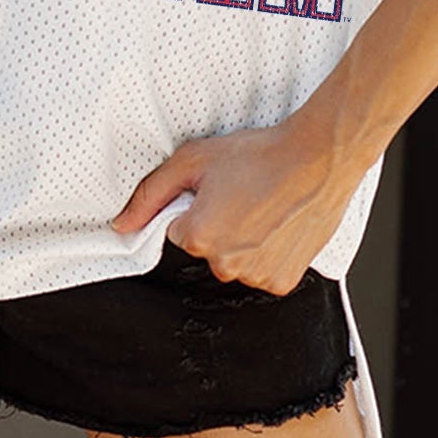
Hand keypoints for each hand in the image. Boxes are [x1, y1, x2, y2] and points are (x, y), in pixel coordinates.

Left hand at [108, 118, 355, 295]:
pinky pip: (263, 273)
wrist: (318, 158)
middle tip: (244, 195)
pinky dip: (269, 255)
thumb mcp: (195, 160)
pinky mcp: (282, 283)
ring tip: (265, 207)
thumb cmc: (259, 154)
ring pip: (236, 263)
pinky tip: (279, 226)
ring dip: (244, 242)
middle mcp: (224, 266)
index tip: (220, 190)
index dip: (196, 207)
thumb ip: (150, 194)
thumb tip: (120, 225)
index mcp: (197, 237)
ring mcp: (256, 277)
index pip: (179, 232)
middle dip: (219, 226)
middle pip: (207, 250)